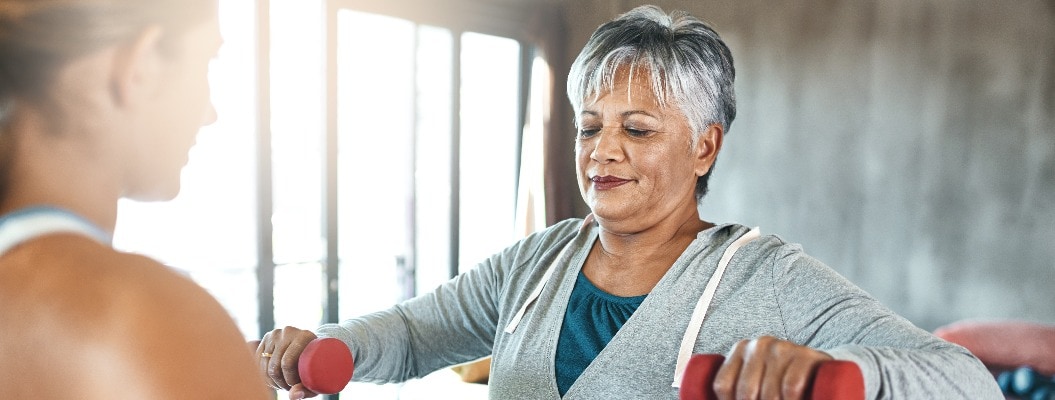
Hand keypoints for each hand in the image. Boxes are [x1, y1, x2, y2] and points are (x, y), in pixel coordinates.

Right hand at [254, 326, 318, 398]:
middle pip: (274, 366)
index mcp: (305, 336)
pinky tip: (275, 377)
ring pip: (264, 366)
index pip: (287, 363)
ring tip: (283, 382)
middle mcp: (288, 332)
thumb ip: (306, 389)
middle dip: (280, 382)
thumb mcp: (316, 379)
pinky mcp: (265, 339)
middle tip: (288, 386)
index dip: (289, 380)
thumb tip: (293, 395)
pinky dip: (264, 374)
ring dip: (272, 380)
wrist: (312, 348)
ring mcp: (275, 334)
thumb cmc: (316, 366)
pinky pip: (257, 362)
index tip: (295, 386)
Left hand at [713, 336, 832, 399]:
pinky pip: (791, 386)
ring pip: (770, 393)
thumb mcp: (756, 381)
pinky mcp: (806, 356)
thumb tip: (693, 389)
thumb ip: (733, 388)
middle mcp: (759, 345)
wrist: (821, 372)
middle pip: (746, 392)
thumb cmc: (781, 381)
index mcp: (740, 350)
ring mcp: (783, 348)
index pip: (722, 385)